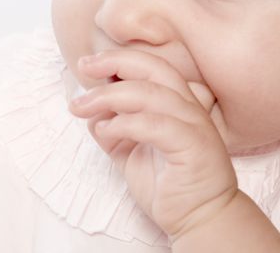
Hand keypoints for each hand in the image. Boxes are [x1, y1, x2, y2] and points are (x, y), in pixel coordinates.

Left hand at [69, 50, 237, 240]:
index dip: (117, 59)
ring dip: (109, 96)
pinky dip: (125, 123)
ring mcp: (194, 124)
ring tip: (81, 106)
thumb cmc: (165, 182)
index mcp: (175, 102)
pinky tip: (104, 129)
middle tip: (84, 67)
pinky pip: (155, 125)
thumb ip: (113, 128)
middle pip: (152, 68)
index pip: (149, 66)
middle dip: (115, 62)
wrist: (199, 219)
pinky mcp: (194, 146)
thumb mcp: (129, 151)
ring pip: (150, 94)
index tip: (87, 64)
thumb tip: (90, 113)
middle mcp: (188, 106)